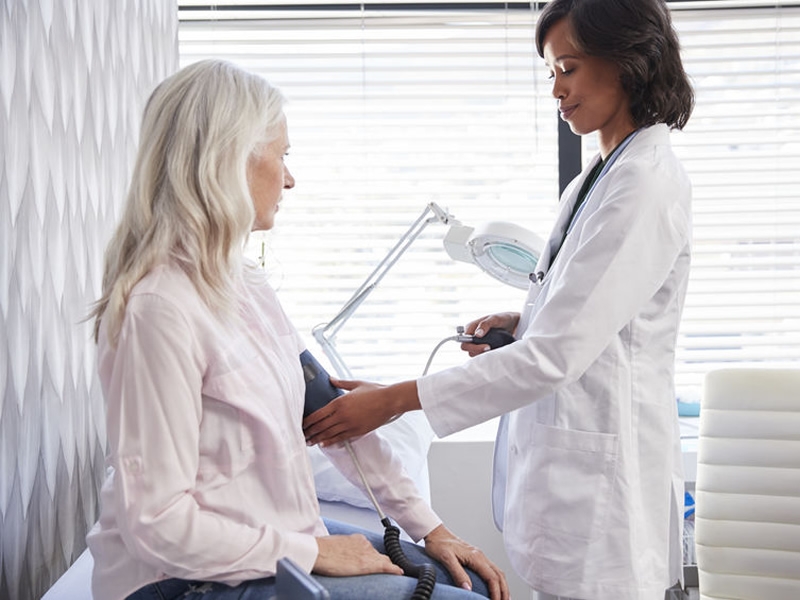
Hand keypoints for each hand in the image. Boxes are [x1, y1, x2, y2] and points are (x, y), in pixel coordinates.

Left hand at [303, 379, 419, 446]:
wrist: (390, 401)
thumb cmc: (375, 391)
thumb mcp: (356, 384)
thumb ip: (341, 382)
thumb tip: (330, 379)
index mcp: (339, 402)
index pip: (318, 415)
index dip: (308, 422)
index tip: (301, 425)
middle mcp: (342, 415)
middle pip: (321, 426)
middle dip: (310, 432)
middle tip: (302, 436)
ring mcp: (350, 425)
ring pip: (329, 434)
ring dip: (318, 439)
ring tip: (310, 442)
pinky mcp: (357, 431)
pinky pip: (341, 438)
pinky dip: (331, 441)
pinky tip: (324, 443)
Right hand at [314, 534, 402, 576]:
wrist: (320, 552)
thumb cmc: (322, 549)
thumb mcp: (334, 545)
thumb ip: (342, 549)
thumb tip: (339, 555)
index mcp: (357, 539)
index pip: (369, 548)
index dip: (372, 556)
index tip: (372, 560)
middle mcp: (365, 545)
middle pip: (378, 554)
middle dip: (381, 561)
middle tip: (384, 568)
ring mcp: (368, 554)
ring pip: (383, 561)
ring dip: (386, 566)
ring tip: (392, 572)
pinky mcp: (368, 565)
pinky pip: (386, 567)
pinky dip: (394, 570)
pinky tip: (399, 572)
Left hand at [423, 525, 509, 599]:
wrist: (435, 533)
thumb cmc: (439, 544)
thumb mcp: (446, 559)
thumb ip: (457, 573)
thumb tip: (468, 588)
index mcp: (476, 557)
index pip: (492, 577)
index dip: (496, 592)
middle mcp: (480, 556)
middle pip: (499, 575)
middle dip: (504, 591)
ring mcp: (479, 556)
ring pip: (497, 572)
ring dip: (502, 586)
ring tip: (503, 598)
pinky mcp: (476, 558)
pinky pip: (492, 570)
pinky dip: (497, 581)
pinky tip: (494, 587)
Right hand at [460, 312, 519, 356]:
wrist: (514, 324)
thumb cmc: (503, 319)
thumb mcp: (495, 319)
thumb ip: (485, 324)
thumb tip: (477, 334)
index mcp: (471, 327)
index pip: (464, 341)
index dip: (473, 346)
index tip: (487, 346)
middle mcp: (472, 336)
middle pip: (467, 349)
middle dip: (477, 350)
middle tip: (490, 348)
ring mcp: (478, 343)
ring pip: (473, 354)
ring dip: (482, 353)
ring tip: (493, 349)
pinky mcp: (484, 348)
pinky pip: (481, 355)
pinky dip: (487, 355)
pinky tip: (495, 351)